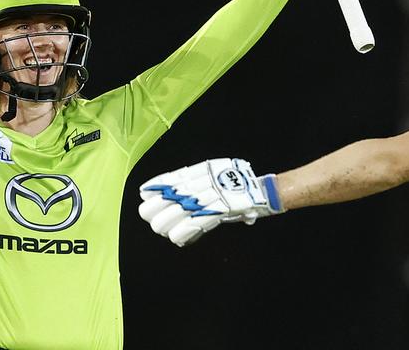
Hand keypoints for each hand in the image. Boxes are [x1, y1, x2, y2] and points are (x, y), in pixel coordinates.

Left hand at [138, 158, 282, 246]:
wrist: (264, 191)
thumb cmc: (242, 185)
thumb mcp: (219, 175)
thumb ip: (202, 183)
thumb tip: (181, 195)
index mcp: (204, 171)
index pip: (176, 177)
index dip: (158, 184)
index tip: (144, 192)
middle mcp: (206, 181)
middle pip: (174, 194)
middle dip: (158, 205)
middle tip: (148, 215)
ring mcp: (213, 195)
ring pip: (182, 209)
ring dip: (168, 221)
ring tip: (160, 229)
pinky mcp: (221, 210)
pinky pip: (199, 221)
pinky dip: (185, 230)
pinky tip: (176, 237)